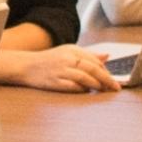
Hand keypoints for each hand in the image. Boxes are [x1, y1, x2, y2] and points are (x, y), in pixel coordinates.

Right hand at [0, 44, 119, 92]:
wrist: (26, 66)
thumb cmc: (49, 60)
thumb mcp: (68, 52)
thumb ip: (88, 55)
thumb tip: (107, 56)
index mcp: (72, 50)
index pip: (95, 60)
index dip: (106, 71)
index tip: (114, 79)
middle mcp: (67, 59)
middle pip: (93, 69)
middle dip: (107, 79)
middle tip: (116, 88)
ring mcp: (61, 70)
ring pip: (85, 78)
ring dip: (97, 85)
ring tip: (104, 90)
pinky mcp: (55, 82)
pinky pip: (72, 86)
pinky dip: (82, 89)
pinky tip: (87, 92)